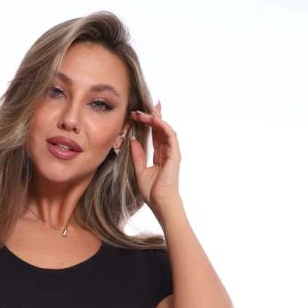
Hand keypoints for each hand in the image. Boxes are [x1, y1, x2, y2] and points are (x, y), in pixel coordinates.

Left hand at [128, 100, 182, 217]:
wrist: (161, 203)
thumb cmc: (152, 192)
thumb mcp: (139, 170)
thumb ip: (137, 155)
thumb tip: (132, 141)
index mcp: (160, 156)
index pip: (155, 135)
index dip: (149, 123)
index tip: (138, 114)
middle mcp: (167, 152)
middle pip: (161, 129)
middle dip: (154, 116)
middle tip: (145, 105)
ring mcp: (172, 153)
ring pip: (165, 129)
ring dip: (156, 119)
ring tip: (145, 111)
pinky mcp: (175, 154)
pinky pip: (170, 135)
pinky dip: (162, 126)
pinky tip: (154, 120)